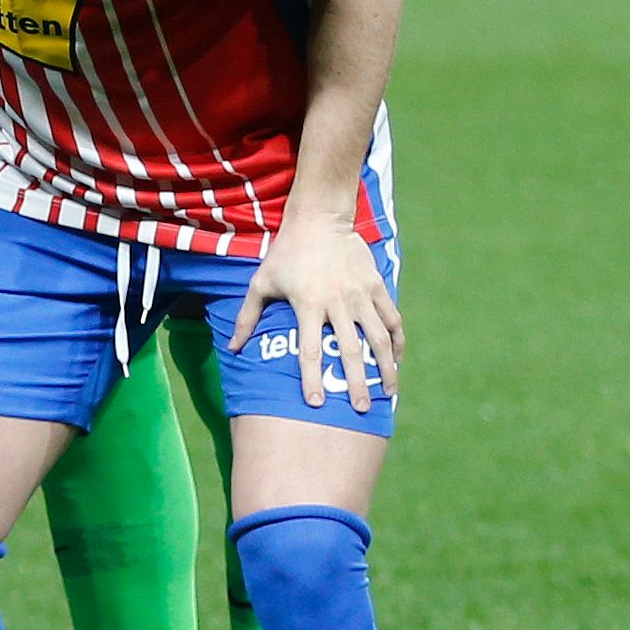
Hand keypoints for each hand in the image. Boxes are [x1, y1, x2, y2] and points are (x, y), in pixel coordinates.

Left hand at [229, 203, 399, 408]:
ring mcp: (361, 294)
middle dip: (357, 383)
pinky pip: (392, 318)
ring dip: (385, 367)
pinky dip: (397, 340)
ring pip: (378, 338)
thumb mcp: (261, 282)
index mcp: (308, 305)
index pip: (310, 350)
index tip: (316, 403)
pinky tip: (396, 358)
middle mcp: (338, 303)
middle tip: (360, 409)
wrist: (319, 220)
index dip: (312, 378)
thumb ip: (248, 317)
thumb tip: (233, 347)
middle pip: (350, 351)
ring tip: (388, 392)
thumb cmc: (286, 253)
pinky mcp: (376, 286)